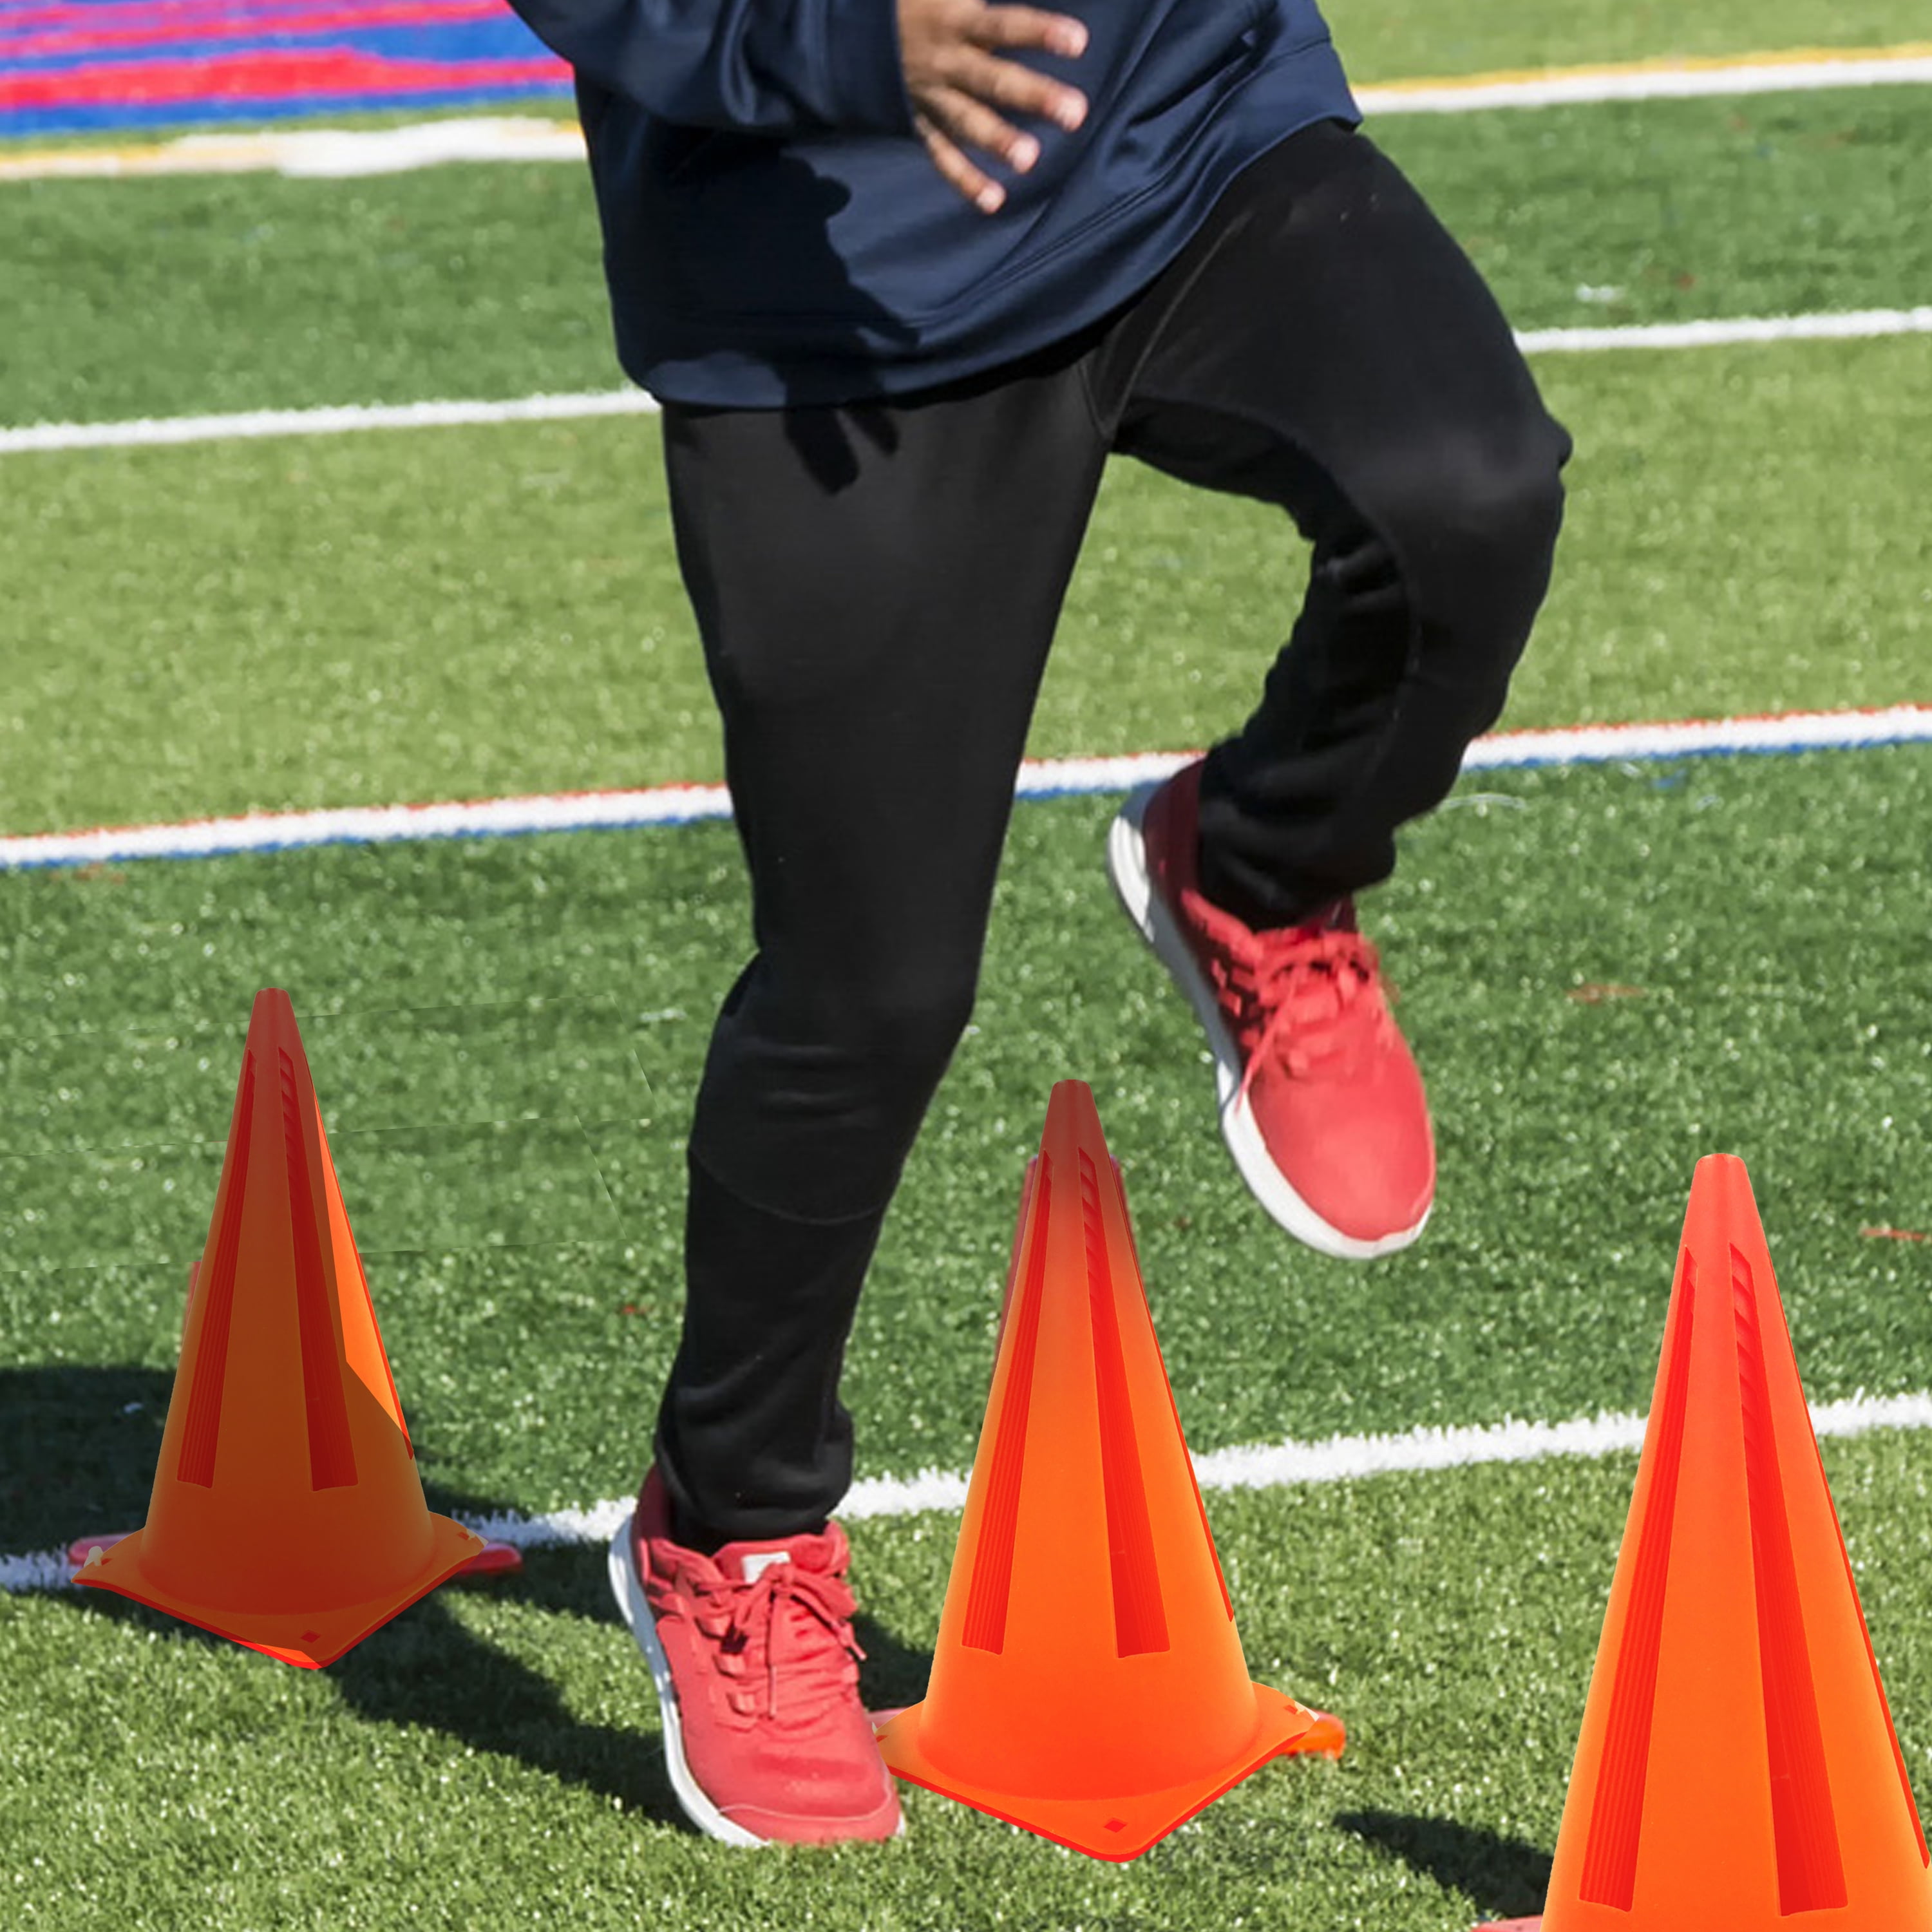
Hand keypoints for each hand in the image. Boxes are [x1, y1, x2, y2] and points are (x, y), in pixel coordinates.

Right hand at [898, 0, 1088, 213]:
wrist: (846, 27)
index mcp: (956, 18)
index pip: (1005, 25)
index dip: (1041, 31)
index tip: (1078, 41)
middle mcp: (947, 61)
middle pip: (995, 80)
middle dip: (1034, 96)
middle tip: (1075, 113)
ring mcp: (932, 97)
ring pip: (969, 121)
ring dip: (998, 141)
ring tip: (1030, 160)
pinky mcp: (918, 124)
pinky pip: (941, 156)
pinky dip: (965, 180)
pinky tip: (994, 201)